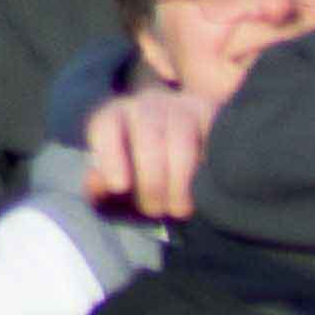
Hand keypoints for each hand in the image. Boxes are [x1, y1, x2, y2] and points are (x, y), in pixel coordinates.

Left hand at [81, 85, 220, 220]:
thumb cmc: (145, 186)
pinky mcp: (214, 114)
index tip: (119, 187)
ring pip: (180, 133)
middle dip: (151, 178)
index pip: (106, 123)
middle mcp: (149, 104)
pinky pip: (212, 134)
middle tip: (155, 211)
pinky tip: (205, 187)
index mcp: (117, 117)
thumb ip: (101, 194)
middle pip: (147, 130)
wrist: (189, 178)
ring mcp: (184, 105)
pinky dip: (207, 164)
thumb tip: (99, 182)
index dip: (110, 155)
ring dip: (180, 177)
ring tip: (180, 209)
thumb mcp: (119, 197)